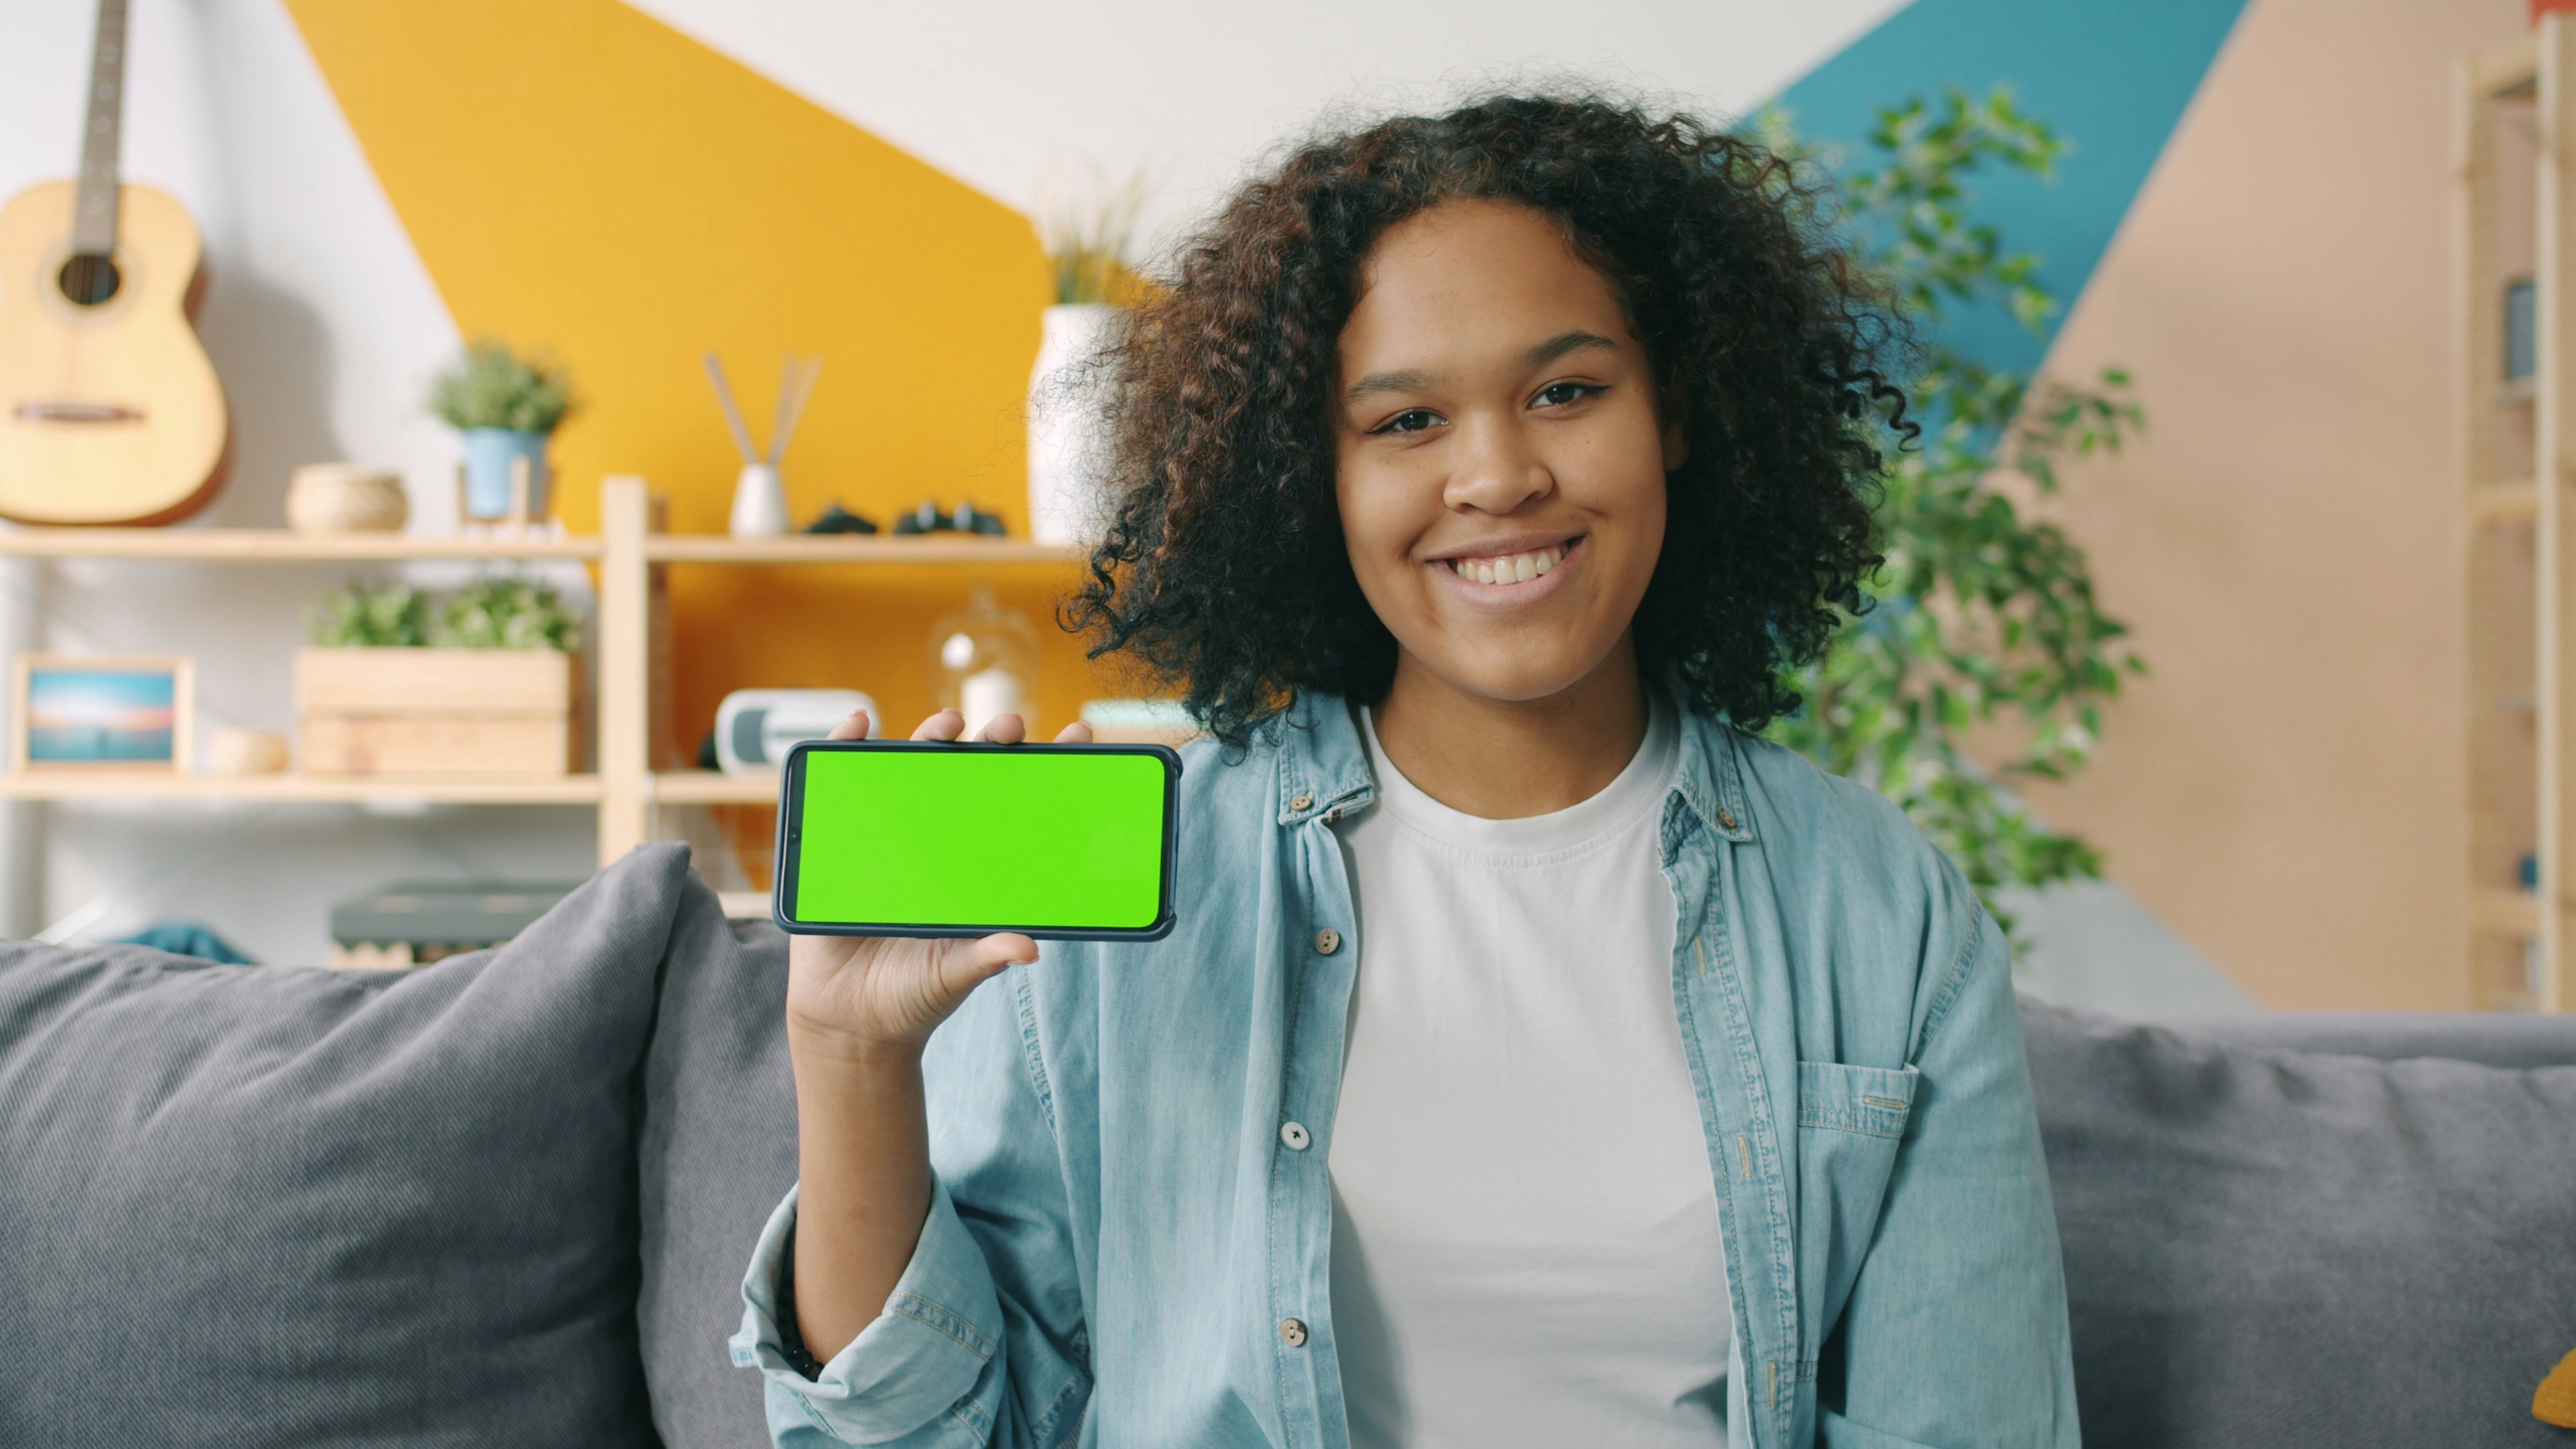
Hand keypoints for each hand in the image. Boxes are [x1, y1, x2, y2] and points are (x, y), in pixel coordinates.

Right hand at [783, 706, 1094, 1064]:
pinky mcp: (841, 841)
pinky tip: (859, 723)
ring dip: (930, 736)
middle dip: (993, 742)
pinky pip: (841, 786)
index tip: (1077, 738)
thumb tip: (1029, 948)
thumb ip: (988, 956)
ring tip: (948, 722)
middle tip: (1010, 726)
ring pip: (913, 772)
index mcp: (976, 867)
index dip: (1046, 771)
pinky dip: (845, 747)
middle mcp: (939, 842)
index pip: (1019, 806)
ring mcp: (891, 837)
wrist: (848, 1021)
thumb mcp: (955, 973)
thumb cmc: (912, 995)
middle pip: (970, 776)